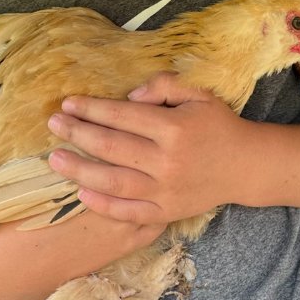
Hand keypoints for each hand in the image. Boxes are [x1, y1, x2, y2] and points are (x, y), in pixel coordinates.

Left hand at [46, 71, 246, 224]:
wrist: (246, 166)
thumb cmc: (219, 125)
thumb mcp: (199, 94)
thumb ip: (164, 86)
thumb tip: (129, 94)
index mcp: (173, 128)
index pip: (122, 116)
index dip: (91, 108)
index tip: (68, 103)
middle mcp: (167, 161)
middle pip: (111, 147)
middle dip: (77, 134)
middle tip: (53, 125)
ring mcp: (166, 191)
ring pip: (113, 182)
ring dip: (79, 171)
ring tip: (55, 160)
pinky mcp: (167, 212)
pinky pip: (129, 213)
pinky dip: (103, 206)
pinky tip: (81, 194)